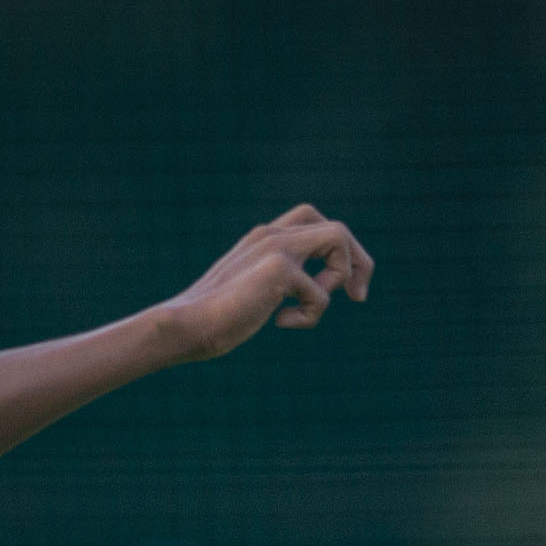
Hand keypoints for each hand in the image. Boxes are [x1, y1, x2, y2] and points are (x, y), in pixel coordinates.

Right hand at [152, 207, 373, 361]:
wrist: (186, 325)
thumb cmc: (217, 317)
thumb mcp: (253, 291)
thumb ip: (279, 281)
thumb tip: (313, 292)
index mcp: (264, 238)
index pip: (314, 220)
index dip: (339, 250)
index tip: (345, 288)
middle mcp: (271, 234)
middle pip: (338, 228)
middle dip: (360, 261)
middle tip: (358, 296)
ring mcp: (274, 247)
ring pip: (338, 239)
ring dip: (339, 278)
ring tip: (309, 307)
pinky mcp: (277, 270)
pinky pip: (321, 294)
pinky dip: (310, 316)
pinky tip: (281, 323)